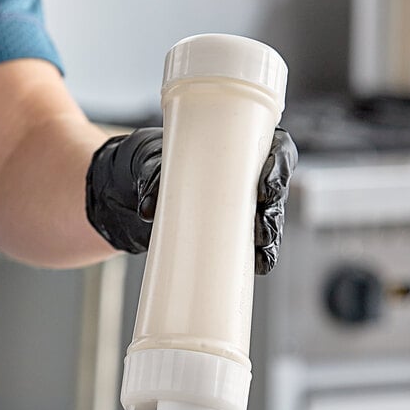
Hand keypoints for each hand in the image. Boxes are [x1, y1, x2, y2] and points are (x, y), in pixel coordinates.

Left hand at [86, 127, 297, 272]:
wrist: (129, 190)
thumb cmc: (147, 162)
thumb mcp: (145, 160)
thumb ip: (150, 177)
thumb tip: (148, 209)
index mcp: (236, 142)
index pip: (275, 148)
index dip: (280, 167)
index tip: (267, 189)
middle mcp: (245, 173)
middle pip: (276, 190)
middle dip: (274, 212)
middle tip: (261, 230)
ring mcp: (239, 203)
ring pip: (269, 219)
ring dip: (271, 239)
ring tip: (262, 255)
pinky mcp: (228, 229)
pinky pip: (251, 242)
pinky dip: (258, 255)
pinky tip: (258, 266)